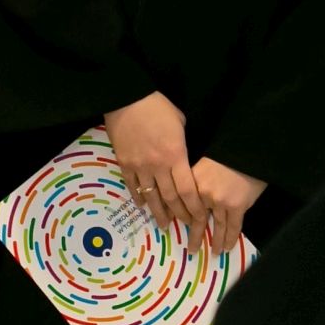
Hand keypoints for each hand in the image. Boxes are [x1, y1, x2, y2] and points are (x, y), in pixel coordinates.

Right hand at [104, 92, 203, 232]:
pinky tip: (144, 206)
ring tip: (164, 225)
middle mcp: (158, 166)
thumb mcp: (180, 122)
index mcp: (175, 155)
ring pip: (151, 197)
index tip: (200, 219)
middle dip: (179, 214)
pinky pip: (132, 186)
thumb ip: (183, 144)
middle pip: (170, 198)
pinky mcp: (124, 163)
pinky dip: (139, 198)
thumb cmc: (158, 106)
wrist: (127, 98)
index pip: (188, 189)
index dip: (194, 207)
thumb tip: (184, 157)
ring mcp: (139, 166)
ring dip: (159, 213)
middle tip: (185, 225)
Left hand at [191, 157, 265, 253]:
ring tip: (215, 252)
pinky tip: (228, 247)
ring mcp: (219, 201)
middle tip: (192, 249)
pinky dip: (231, 238)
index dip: (184, 219)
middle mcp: (203, 193)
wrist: (250, 149)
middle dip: (195, 236)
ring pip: (218, 225)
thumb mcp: (205, 163)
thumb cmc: (228, 153)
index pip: (185, 205)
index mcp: (193, 180)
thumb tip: (193, 199)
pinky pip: (233, 226)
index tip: (181, 229)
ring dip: (216, 241)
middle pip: (198, 219)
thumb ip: (198, 180)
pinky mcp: (237, 206)